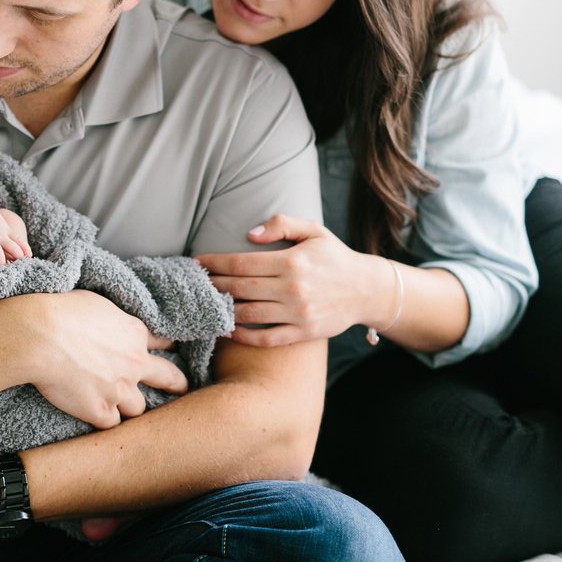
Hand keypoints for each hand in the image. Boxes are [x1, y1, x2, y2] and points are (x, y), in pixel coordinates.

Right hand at [27, 290, 187, 428]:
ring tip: (124, 408)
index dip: (165, 347)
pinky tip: (97, 418)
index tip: (170, 350)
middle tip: (182, 388)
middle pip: (167, 377)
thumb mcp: (98, 304)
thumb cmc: (62, 312)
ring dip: (130, 406)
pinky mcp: (99, 410)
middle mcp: (134, 363)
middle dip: (177, 384)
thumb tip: (111, 323)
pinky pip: (112, 424)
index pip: (160, 343)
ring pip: (138, 408)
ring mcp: (119, 390)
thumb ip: (113, 319)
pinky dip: (105, 420)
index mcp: (134, 333)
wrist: (41, 336)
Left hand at [196, 214, 384, 346]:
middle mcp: (292, 288)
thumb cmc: (334, 257)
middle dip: (213, 285)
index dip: (215, 263)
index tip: (197, 263)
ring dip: (223, 310)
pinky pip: (266, 338)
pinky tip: (228, 329)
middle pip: (239, 288)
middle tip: (194, 283)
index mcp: (291, 261)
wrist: (366, 289)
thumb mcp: (313, 230)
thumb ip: (281, 224)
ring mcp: (297, 313)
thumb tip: (249, 234)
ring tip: (206, 304)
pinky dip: (244, 336)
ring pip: (248, 314)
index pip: (241, 263)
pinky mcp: (303, 332)